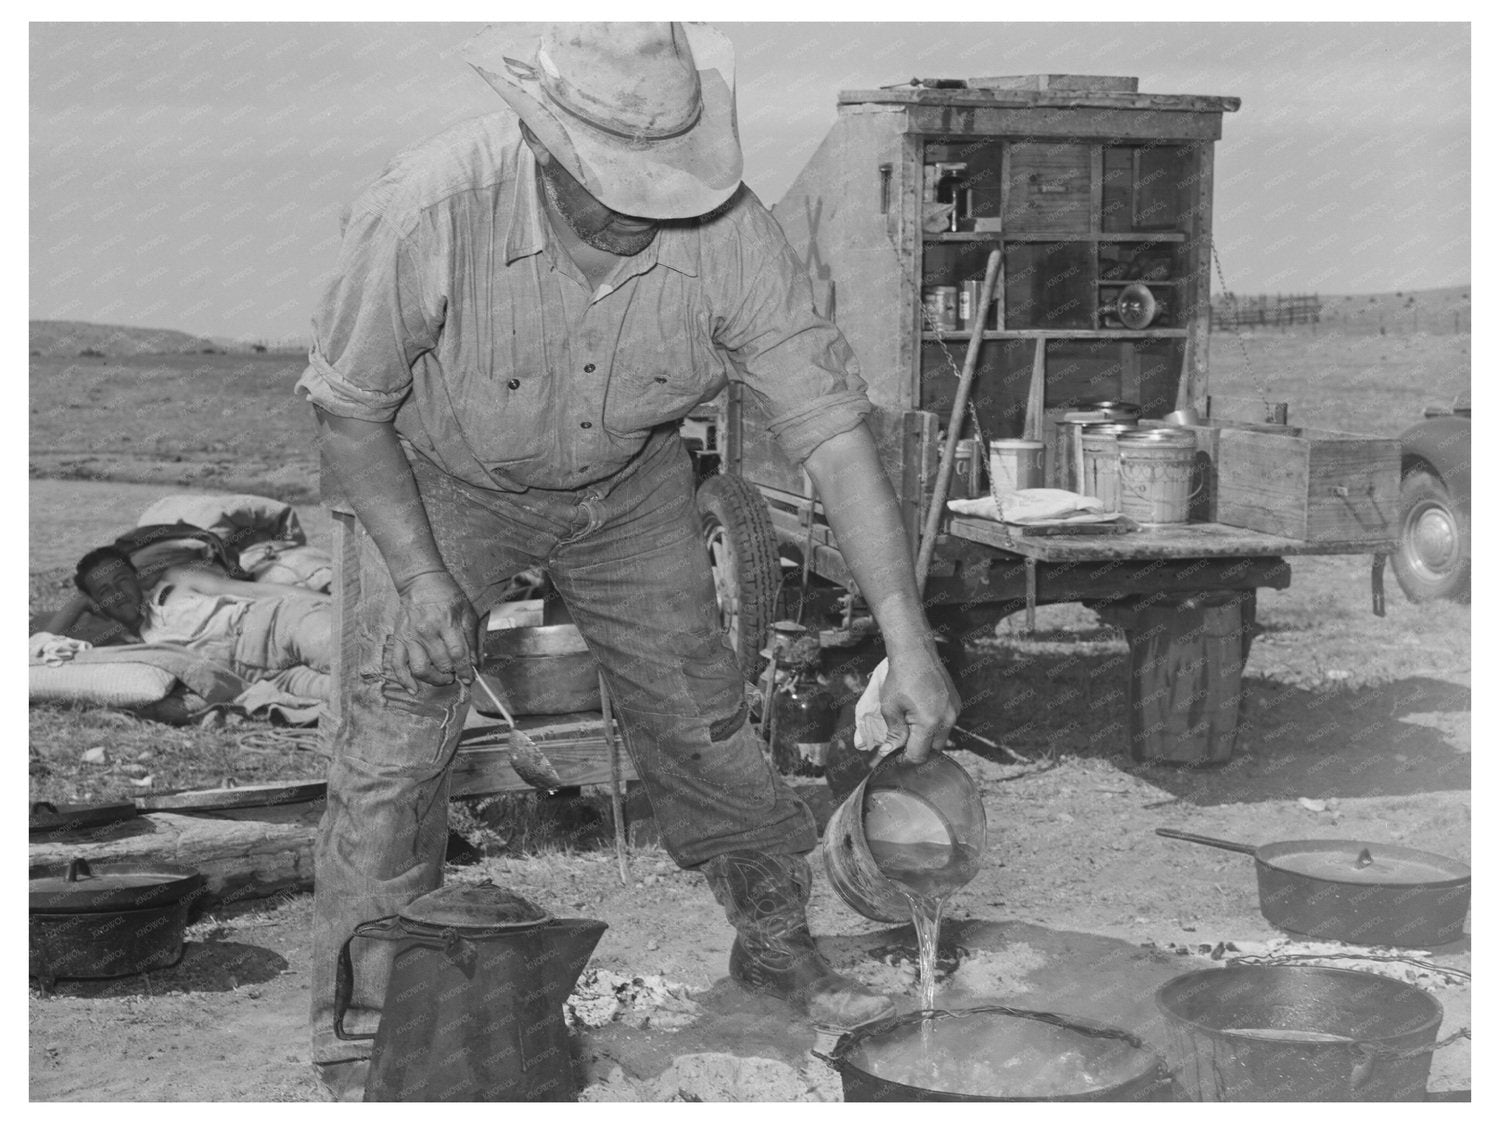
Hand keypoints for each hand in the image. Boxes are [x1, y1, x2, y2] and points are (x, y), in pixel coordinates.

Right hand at [388, 571, 478, 691]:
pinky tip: (414, 688)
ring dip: (434, 679)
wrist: (420, 581)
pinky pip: (397, 665)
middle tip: (456, 673)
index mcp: (446, 622)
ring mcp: (410, 636)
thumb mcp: (467, 611)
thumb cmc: (447, 595)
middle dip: (452, 673)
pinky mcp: (399, 639)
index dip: (465, 670)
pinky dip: (404, 680)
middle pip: (441, 663)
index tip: (469, 678)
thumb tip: (474, 662)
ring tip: (443, 677)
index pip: (458, 654)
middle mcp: (427, 631)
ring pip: (420, 669)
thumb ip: (472, 638)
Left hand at [877, 647, 959, 764]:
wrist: (915, 652)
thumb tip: (889, 752)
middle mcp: (947, 719)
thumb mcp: (890, 708)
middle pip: (933, 750)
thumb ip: (893, 733)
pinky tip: (920, 715)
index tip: (893, 756)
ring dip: (926, 738)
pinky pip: (946, 724)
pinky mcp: (956, 704)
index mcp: (930, 723)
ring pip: (941, 738)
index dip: (904, 759)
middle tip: (900, 742)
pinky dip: (934, 726)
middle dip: (917, 750)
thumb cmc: (900, 678)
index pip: (919, 755)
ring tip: (909, 726)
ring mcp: (954, 711)